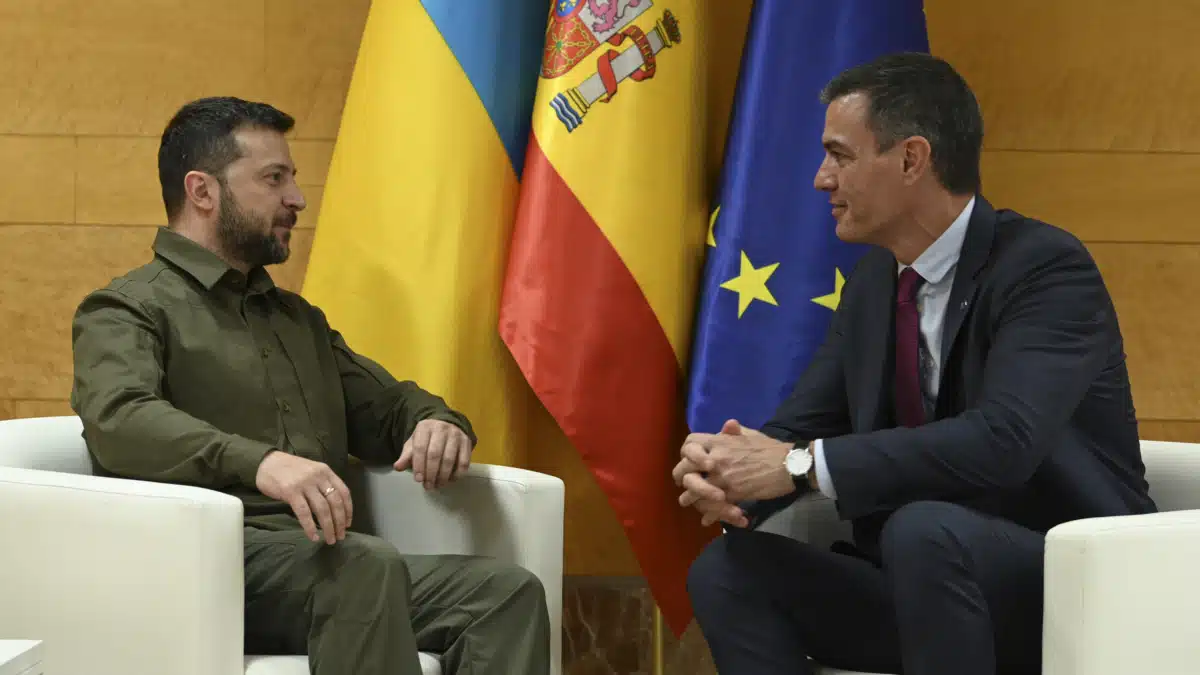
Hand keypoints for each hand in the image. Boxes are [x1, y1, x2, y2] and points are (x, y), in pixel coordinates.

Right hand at [255, 450, 351, 544]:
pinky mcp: (290, 492)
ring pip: (322, 509)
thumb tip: (334, 509)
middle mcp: (318, 477)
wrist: (266, 462)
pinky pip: (304, 513)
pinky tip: (314, 537)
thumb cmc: (290, 469)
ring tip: (330, 539)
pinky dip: (310, 527)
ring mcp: (304, 484)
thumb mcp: (312, 471)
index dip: (348, 510)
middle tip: (341, 536)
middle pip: (335, 503)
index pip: (344, 492)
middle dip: (340, 522)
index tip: (348, 524)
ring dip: (328, 527)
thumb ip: (323, 484)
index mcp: (326, 471)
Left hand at [394, 419, 472, 489]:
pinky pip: (464, 461)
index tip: (418, 479)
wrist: (447, 423)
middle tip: (428, 486)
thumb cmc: (428, 437)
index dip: (418, 465)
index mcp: (425, 427)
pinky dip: (457, 474)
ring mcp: (456, 435)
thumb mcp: (414, 443)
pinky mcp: (467, 442)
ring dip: (443, 476)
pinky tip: (450, 480)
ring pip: (449, 459)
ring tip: (438, 485)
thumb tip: (398, 467)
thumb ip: (407, 456)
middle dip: (430, 473)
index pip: (420, 448)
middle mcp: (441, 429)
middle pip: (435, 454)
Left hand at [679, 419, 795, 504]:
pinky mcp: (732, 494)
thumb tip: (728, 425)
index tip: (689, 461)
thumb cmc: (770, 448)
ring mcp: (722, 477)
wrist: (788, 465)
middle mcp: (715, 458)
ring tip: (689, 502)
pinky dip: (709, 515)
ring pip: (695, 491)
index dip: (686, 453)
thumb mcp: (750, 435)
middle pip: (685, 469)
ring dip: (691, 499)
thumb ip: (735, 432)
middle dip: (681, 478)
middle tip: (683, 484)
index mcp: (719, 441)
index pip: (690, 443)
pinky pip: (713, 506)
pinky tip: (707, 519)